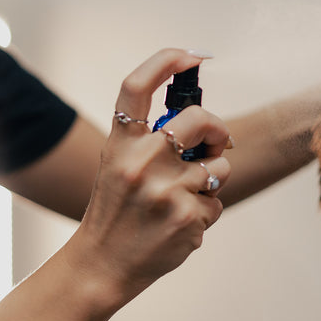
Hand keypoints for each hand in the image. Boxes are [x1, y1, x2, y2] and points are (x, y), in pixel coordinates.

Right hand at [68, 49, 232, 301]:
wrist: (101, 265)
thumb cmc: (114, 211)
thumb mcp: (117, 165)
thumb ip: (148, 139)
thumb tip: (200, 118)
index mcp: (120, 144)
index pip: (138, 85)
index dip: (166, 60)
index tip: (190, 56)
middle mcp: (141, 162)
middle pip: (200, 119)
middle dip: (216, 129)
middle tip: (212, 144)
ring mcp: (166, 191)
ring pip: (219, 166)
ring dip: (211, 180)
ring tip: (184, 197)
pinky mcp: (187, 218)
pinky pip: (216, 202)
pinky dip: (204, 212)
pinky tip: (178, 224)